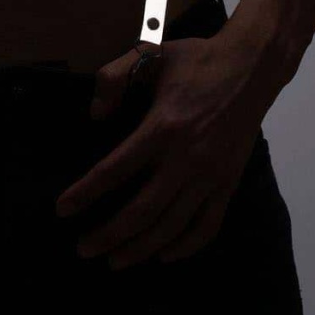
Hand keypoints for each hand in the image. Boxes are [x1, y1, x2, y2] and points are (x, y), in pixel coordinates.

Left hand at [55, 30, 266, 267]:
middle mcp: (187, 157)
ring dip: (141, 248)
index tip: (62, 210)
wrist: (252, 67)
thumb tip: (95, 114)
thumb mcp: (151, 53)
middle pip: (141, 210)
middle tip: (83, 249)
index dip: (86, 193)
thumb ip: (114, 77)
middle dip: (108, 234)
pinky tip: (163, 255)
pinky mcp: (228, 183)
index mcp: (163, 126)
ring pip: (171, 226)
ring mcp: (210, 174)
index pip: (115, 169)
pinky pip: (207, 226)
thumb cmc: (197, 60)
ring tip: (115, 260)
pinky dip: (184, 247)